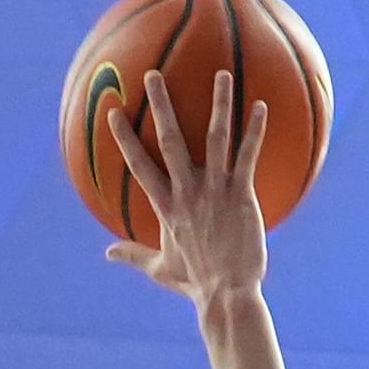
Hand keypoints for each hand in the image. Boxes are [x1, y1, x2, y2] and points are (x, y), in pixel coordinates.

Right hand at [101, 67, 275, 304]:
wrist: (227, 294)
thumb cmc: (195, 282)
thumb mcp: (159, 268)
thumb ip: (132, 255)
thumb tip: (107, 253)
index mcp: (166, 206)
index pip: (139, 165)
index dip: (125, 138)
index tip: (113, 112)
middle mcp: (188, 192)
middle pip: (170, 140)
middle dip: (160, 106)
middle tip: (153, 75)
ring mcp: (215, 191)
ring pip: (216, 138)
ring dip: (219, 104)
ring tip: (221, 74)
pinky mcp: (242, 195)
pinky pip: (248, 156)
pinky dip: (255, 131)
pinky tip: (262, 104)